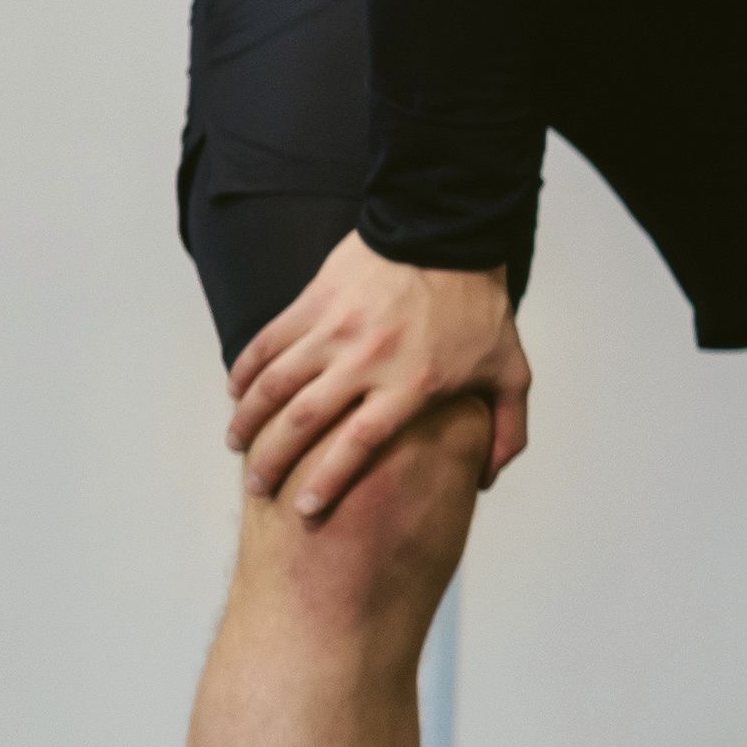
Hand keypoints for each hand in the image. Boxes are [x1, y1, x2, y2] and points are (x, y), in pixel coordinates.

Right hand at [227, 237, 529, 520]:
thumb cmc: (481, 308)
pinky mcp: (313, 302)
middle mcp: (368, 360)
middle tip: (257, 486)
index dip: (327, 481)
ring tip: (237, 445)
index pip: (358, 444)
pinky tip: (235, 393)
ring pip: (275, 384)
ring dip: (248, 419)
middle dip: (273, 460)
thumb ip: (507, 428)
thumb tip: (487, 480)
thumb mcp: (511, 371)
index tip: (305, 511)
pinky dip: (246, 370)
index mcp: (412, 384)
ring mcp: (335, 330)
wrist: (447, 235)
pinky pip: (267, 341)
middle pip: (304, 421)